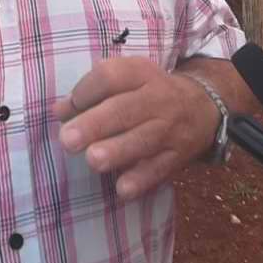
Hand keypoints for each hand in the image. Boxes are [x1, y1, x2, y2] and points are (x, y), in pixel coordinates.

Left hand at [54, 57, 216, 200]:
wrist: (202, 107)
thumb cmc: (148, 91)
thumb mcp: (125, 80)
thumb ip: (91, 93)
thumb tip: (60, 112)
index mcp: (139, 72)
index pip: (110, 76)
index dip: (86, 92)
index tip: (68, 108)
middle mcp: (157, 98)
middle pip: (125, 109)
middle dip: (95, 125)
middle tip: (68, 140)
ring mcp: (170, 128)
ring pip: (144, 140)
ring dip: (117, 151)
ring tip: (93, 160)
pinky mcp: (179, 156)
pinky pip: (161, 169)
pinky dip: (142, 180)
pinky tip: (122, 189)